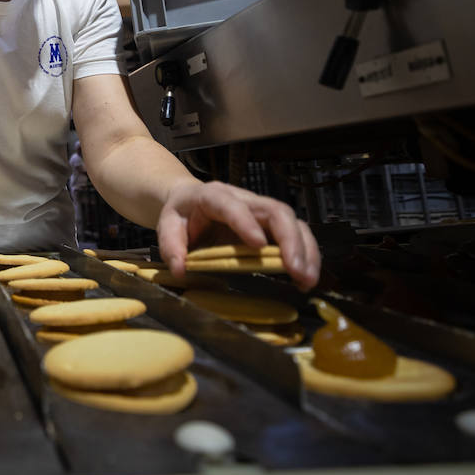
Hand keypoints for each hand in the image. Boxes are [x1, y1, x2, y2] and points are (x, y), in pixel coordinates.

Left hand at [155, 180, 320, 290]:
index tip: (258, 244)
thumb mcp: (167, 226)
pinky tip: (305, 276)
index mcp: (214, 196)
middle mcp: (244, 199)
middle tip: (295, 270)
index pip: (232, 205)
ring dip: (304, 250)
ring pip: (292, 221)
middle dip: (289, 240)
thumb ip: (171, 247)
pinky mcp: (271, 224)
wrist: (190, 200)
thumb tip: (180, 270)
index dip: (245, 222)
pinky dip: (305, 254)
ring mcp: (261, 210)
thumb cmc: (182, 213)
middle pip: (275, 211)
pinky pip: (296, 233)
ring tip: (306, 279)